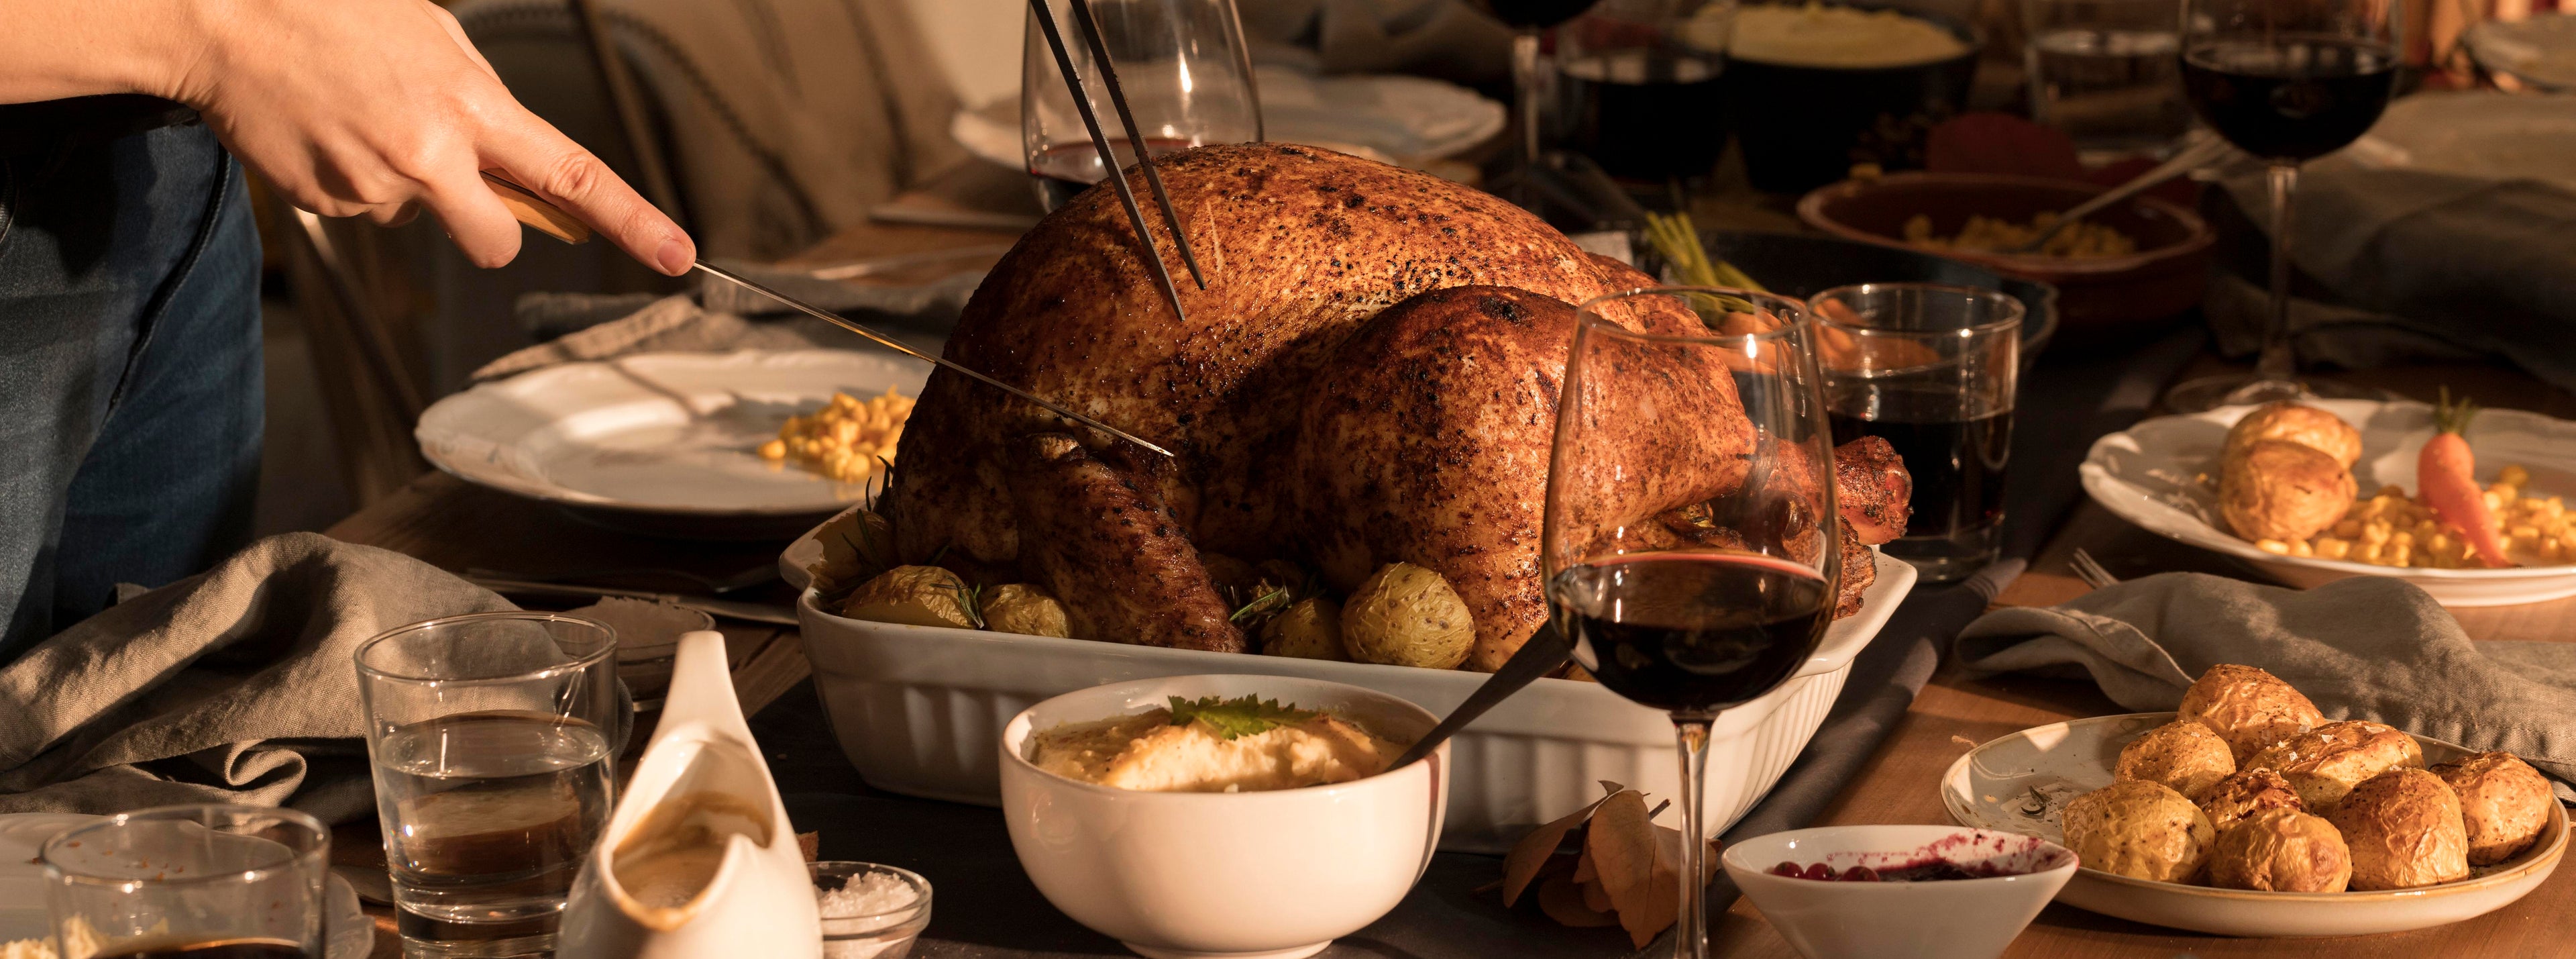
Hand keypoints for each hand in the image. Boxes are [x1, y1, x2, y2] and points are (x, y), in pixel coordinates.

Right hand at [160, 0, 692, 273]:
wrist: (222, 16)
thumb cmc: (335, 12)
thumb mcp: (435, 38)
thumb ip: (484, 105)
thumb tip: (515, 165)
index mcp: (472, 107)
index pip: (575, 176)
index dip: (634, 222)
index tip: (681, 257)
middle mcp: (430, 157)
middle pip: (496, 242)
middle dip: (489, 227)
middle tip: (453, 176)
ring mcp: (375, 187)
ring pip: (419, 219)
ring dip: (404, 184)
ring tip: (361, 115)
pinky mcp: (327, 203)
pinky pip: (364, 208)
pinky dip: (353, 178)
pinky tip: (327, 127)